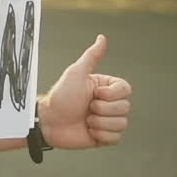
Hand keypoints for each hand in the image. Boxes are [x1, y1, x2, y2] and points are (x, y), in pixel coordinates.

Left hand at [37, 35, 130, 149]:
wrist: (50, 122)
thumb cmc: (60, 96)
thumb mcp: (76, 73)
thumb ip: (92, 56)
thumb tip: (102, 38)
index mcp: (106, 88)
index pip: (126, 89)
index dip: (111, 94)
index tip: (94, 93)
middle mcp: (109, 103)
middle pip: (125, 107)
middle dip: (102, 109)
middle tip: (87, 107)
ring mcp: (107, 120)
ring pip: (121, 123)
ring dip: (100, 122)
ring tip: (86, 119)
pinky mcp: (104, 137)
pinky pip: (116, 138)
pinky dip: (101, 135)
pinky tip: (89, 131)